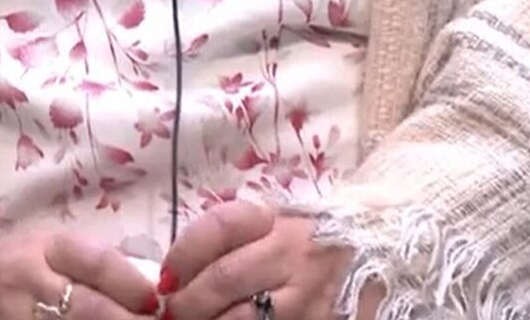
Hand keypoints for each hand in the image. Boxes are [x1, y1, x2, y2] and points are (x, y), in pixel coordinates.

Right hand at [0, 227, 159, 319]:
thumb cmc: (12, 269)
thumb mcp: (47, 250)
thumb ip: (91, 265)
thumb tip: (151, 291)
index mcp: (44, 248)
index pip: (98, 263)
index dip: (133, 286)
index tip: (156, 305)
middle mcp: (27, 282)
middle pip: (88, 309)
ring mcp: (13, 318)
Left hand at [158, 202, 350, 319]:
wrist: (364, 258)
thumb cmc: (300, 242)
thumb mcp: (268, 226)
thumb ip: (224, 242)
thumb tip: (170, 278)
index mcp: (275, 219)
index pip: (219, 227)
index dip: (183, 254)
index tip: (165, 279)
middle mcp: (293, 252)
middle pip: (225, 278)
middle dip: (187, 303)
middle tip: (171, 313)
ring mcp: (308, 293)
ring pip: (245, 319)